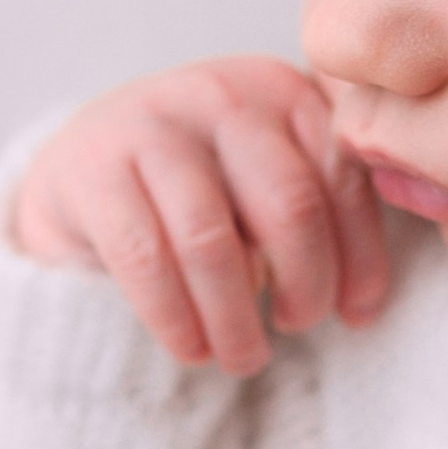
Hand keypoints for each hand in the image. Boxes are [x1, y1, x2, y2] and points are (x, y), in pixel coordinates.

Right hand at [9, 56, 389, 375]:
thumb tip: (366, 305)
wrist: (82, 169)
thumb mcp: (266, 181)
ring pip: (213, 240)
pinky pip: (145, 259)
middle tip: (297, 328)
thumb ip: (322, 211)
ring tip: (243, 358)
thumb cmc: (203, 191)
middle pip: (289, 205)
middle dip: (305, 286)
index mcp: (281, 90)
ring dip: (235, 318)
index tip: (357, 315)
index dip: (361, 259)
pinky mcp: (92, 170)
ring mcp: (150, 126)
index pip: (344, 178)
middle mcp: (220, 94)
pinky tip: (191, 349)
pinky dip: (175, 319)